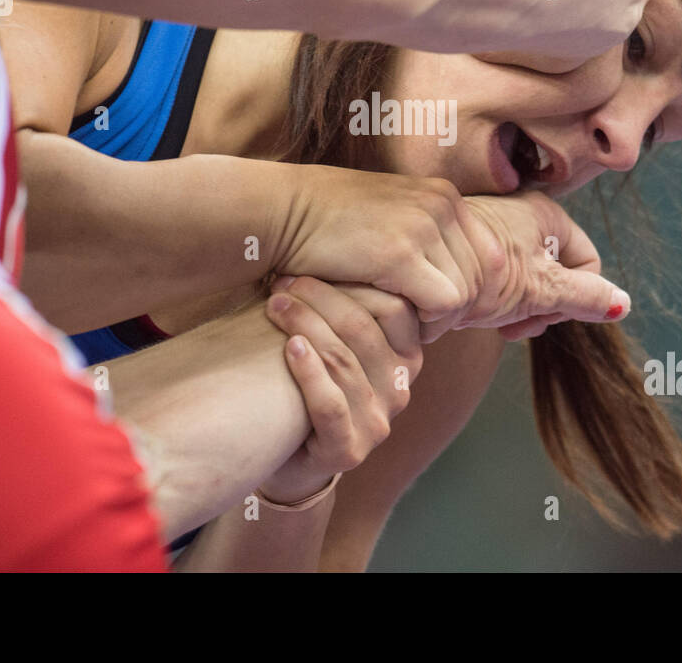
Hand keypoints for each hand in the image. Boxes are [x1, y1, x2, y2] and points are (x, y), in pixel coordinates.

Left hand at [260, 277, 421, 503]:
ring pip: (344, 362)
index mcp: (405, 355)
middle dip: (321, 299)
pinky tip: (290, 346)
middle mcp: (399, 388)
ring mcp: (377, 421)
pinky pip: (330, 404)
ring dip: (306, 326)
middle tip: (284, 280)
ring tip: (276, 304)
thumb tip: (329, 231)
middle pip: (364, 331)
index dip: (351, 281)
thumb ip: (345, 299)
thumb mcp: (333, 334)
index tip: (306, 262)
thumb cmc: (308, 376)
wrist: (283, 449)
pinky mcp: (348, 450)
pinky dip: (309, 372)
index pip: (395, 308)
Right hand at [278, 165, 487, 326]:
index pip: (490, 252)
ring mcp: (424, 225)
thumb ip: (426, 240)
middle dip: (460, 307)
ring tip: (410, 324)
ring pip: (468, 292)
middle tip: (426, 323)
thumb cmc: (327, 224)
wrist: (279, 211)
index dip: (472, 287)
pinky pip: (444, 303)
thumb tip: (461, 287)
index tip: (441, 308)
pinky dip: (429, 322)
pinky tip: (400, 323)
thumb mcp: (391, 219)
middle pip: (485, 275)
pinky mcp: (401, 254)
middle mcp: (442, 204)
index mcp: (444, 194)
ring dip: (442, 318)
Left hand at [438, 191, 629, 342]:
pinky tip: (468, 310)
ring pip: (523, 278)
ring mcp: (492, 229)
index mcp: (546, 214)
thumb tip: (624, 305)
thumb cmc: (478, 272)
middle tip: (513, 326)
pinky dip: (487, 297)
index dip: (574, 298)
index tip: (543, 318)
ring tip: (486, 317)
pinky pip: (493, 275)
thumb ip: (584, 296)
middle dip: (539, 306)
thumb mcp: (540, 288)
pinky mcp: (465, 245)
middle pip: (554, 272)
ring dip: (512, 306)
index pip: (587, 262)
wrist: (410, 267)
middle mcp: (521, 214)